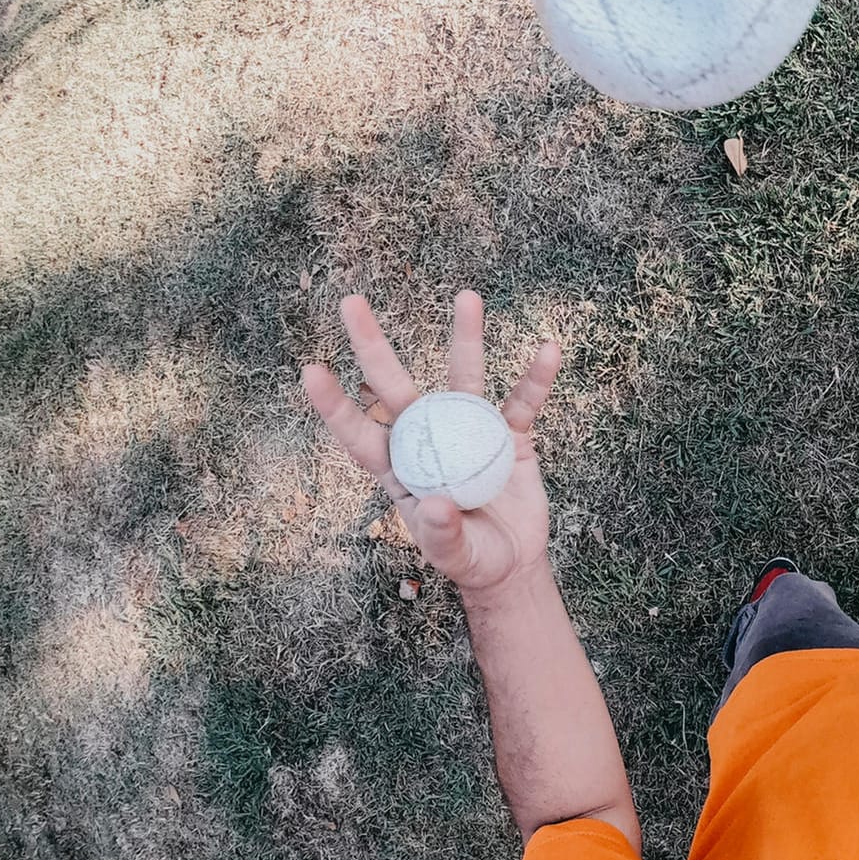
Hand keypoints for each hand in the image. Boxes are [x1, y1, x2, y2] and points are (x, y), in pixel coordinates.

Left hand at [302, 290, 561, 590]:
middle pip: (395, 386)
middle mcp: (429, 439)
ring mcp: (470, 432)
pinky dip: (536, 378)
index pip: (361, 433)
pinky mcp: (510, 436)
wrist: (513, 563)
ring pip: (463, 376)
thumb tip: (437, 504)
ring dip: (466, 337)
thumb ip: (443, 535)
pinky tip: (547, 351)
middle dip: (372, 345)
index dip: (336, 405)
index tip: (310, 370)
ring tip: (468, 296)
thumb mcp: (453, 555)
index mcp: (401, 469)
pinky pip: (523, 401)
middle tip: (350, 301)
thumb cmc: (471, 560)